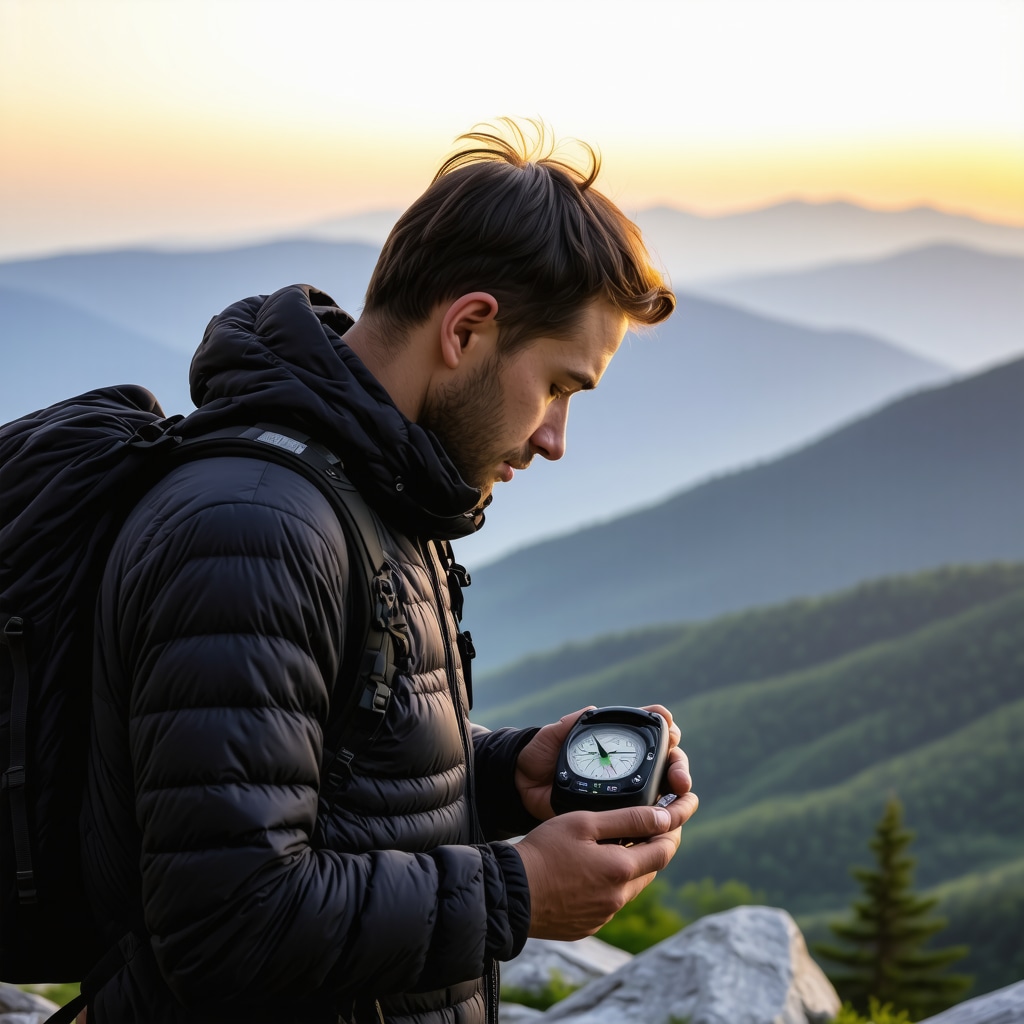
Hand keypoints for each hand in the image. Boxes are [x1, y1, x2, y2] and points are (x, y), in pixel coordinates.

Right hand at [513, 791, 699, 939]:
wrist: (509, 894)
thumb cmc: (544, 852)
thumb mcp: (584, 823)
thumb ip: (628, 819)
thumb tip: (665, 818)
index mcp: (621, 870)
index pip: (664, 850)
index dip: (674, 830)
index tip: (679, 813)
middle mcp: (618, 898)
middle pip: (650, 869)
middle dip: (655, 845)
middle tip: (653, 823)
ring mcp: (603, 915)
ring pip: (630, 886)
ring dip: (633, 865)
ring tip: (622, 842)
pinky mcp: (587, 925)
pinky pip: (610, 901)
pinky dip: (611, 882)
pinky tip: (594, 868)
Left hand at [514, 703, 694, 820]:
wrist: (524, 786)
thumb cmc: (540, 755)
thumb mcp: (551, 736)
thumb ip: (568, 724)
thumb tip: (590, 710)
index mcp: (617, 739)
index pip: (651, 730)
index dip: (666, 726)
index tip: (669, 726)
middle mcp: (629, 763)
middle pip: (667, 762)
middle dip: (679, 767)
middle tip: (679, 779)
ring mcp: (628, 789)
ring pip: (664, 791)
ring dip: (678, 796)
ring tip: (682, 801)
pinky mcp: (620, 814)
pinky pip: (647, 818)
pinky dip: (662, 820)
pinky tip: (669, 824)